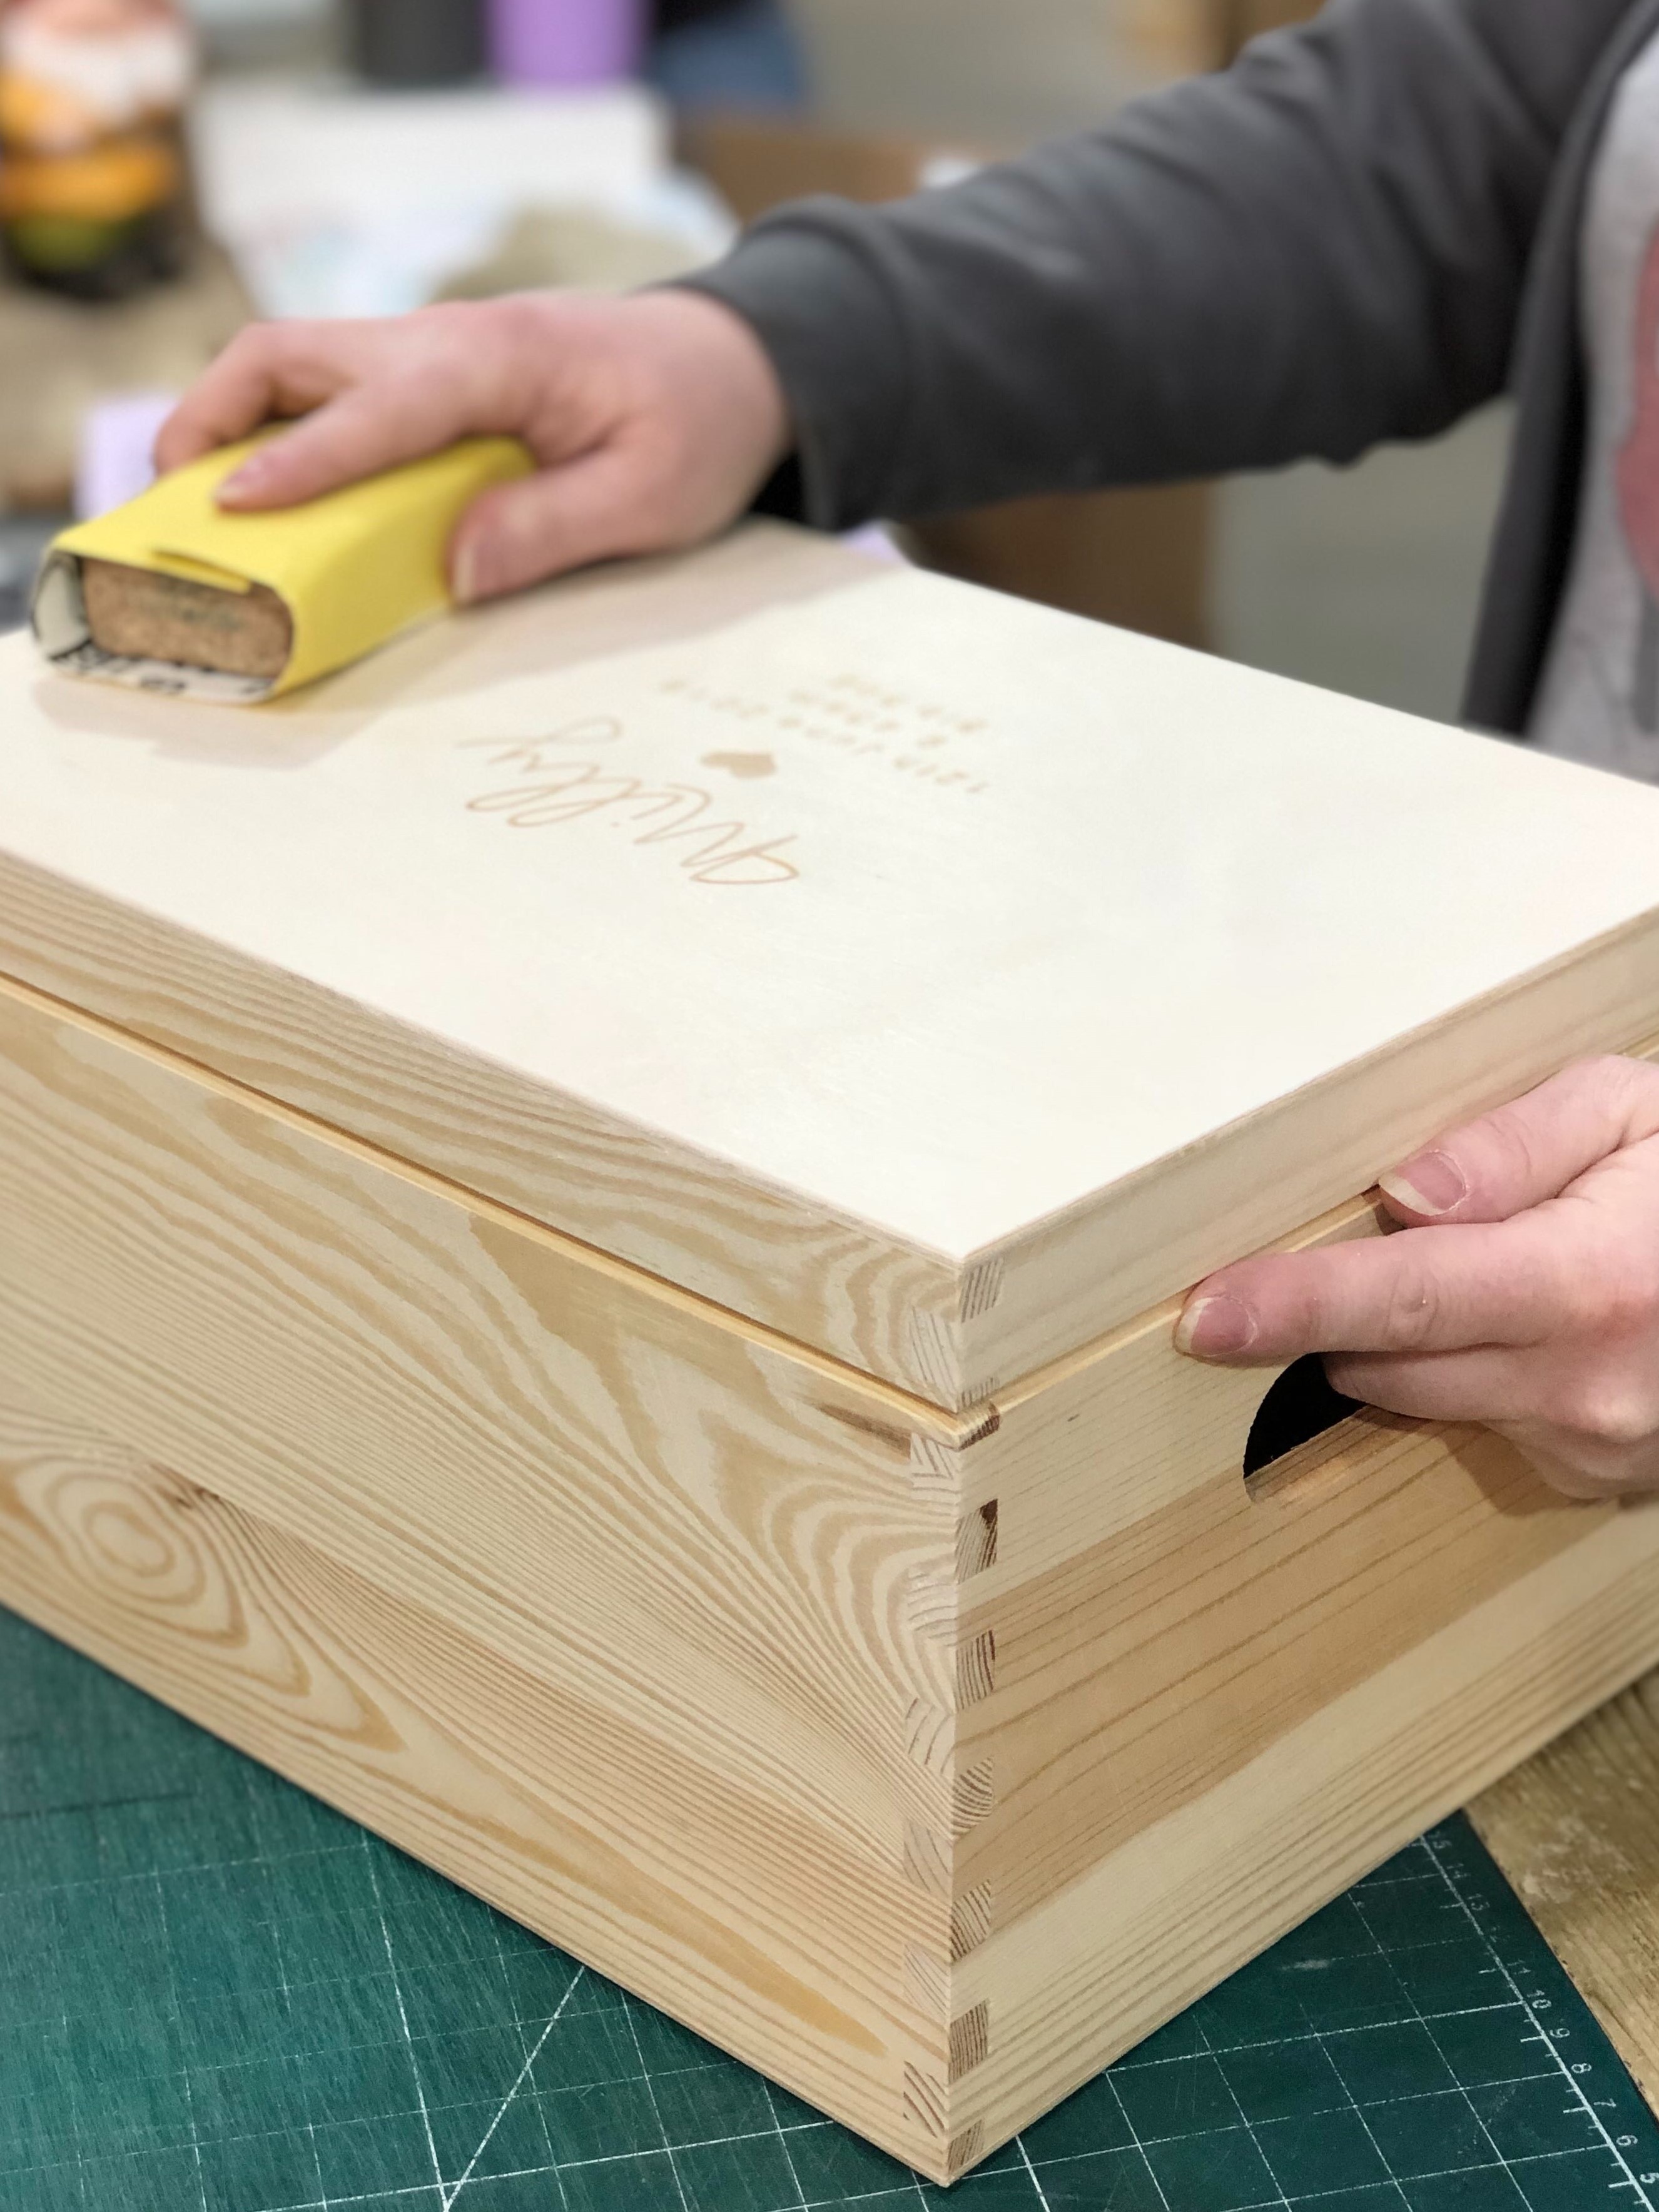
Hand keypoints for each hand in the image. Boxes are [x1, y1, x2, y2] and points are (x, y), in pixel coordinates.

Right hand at [153, 290, 792, 603]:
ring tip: (195, 504)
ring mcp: (433, 349)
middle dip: (216, 417)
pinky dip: (283, 430)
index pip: (380, 406)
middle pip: (294, 354)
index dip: (303, 459)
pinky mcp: (434, 375)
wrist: (736, 362)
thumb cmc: (700, 425)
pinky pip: (334, 391)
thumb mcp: (652, 497)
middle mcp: (449, 338)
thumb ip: (552, 531)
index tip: (235, 507)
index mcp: (503, 359)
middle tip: (171, 501)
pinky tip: (267, 491)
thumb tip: (455, 572)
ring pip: (298, 363)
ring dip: (234, 421)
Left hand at [1175, 1056, 1658, 1499]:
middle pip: (1382, 1364)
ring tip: (1480, 1276)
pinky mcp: (1591, 1479)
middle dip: (1340, 1315)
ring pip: (1419, 1400)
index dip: (1293, 1305)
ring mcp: (1591, 1448)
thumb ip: (1510, 1146)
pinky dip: (1472, 1378)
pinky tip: (1532, 1328)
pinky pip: (1478, 1425)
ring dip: (1411, 1345)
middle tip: (1348, 1252)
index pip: (1401, 1300)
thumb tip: (1401, 1194)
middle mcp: (1584, 1387)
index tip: (1203, 1315)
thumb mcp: (1633, 1109)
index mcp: (1586, 1284)